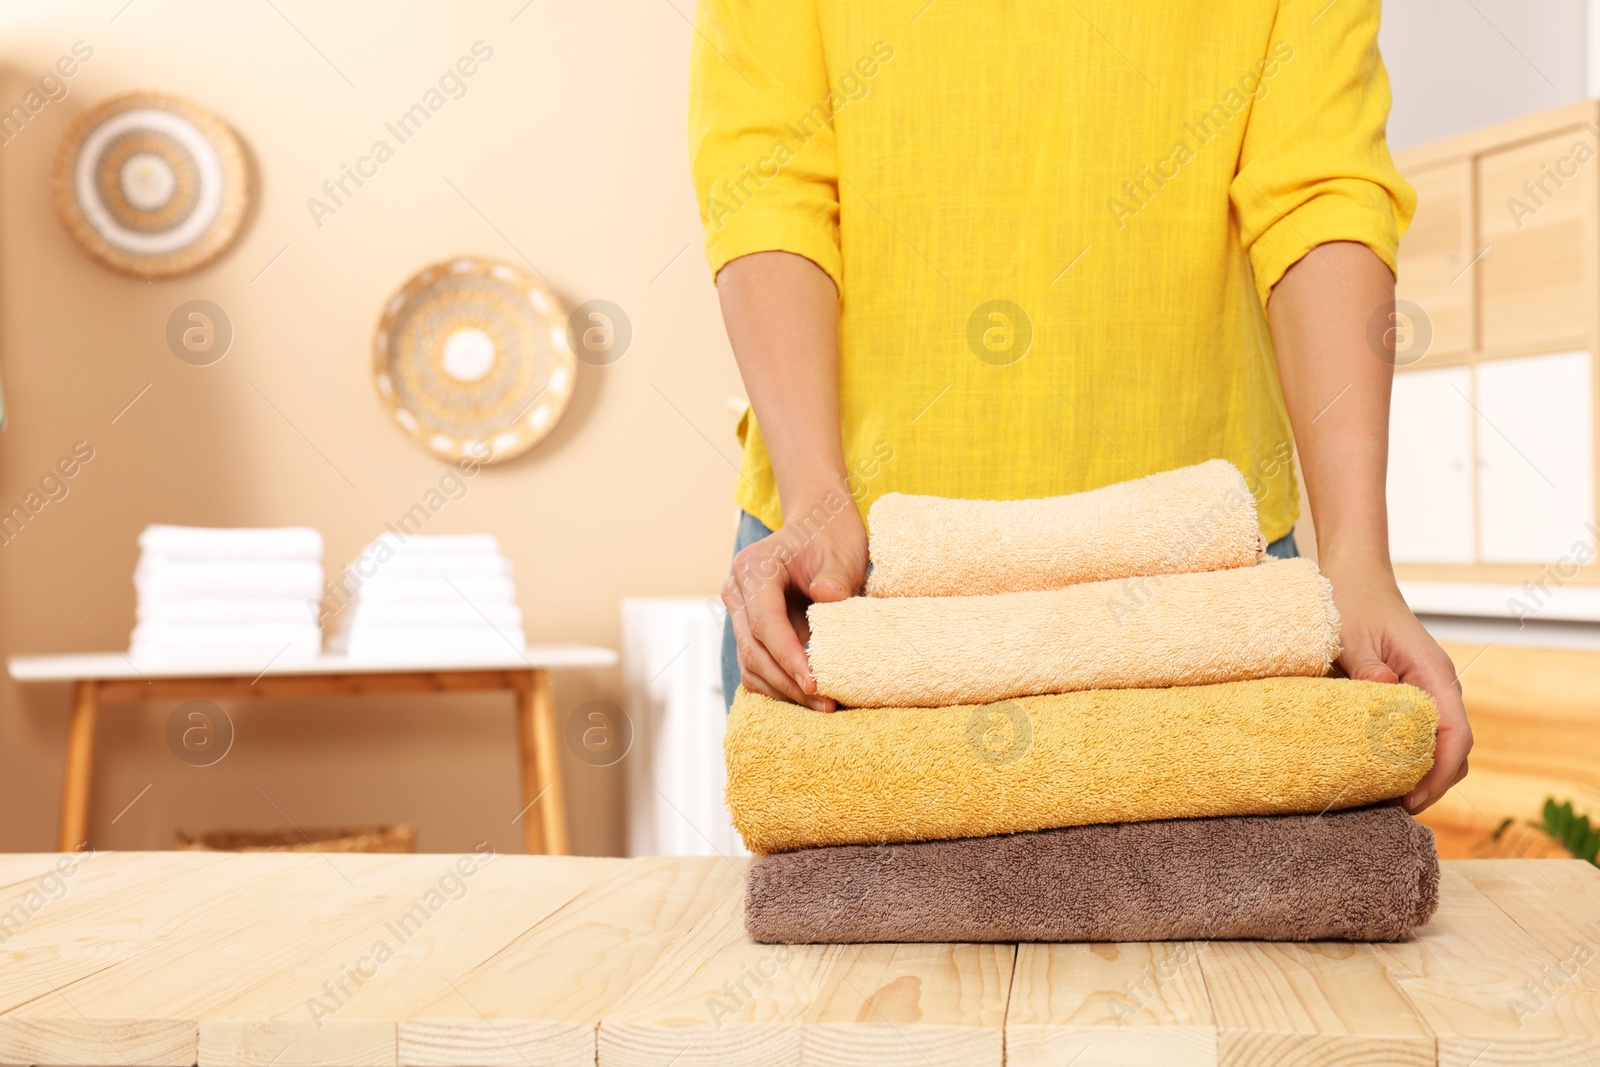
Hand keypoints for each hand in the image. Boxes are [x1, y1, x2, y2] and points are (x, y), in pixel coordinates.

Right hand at [722, 493, 867, 711]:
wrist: (819, 526)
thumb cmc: (831, 537)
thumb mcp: (841, 552)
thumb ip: (835, 576)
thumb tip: (828, 598)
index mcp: (753, 568)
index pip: (765, 623)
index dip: (789, 657)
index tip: (815, 682)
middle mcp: (737, 591)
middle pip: (754, 650)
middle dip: (789, 682)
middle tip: (826, 703)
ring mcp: (739, 613)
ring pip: (751, 665)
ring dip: (784, 691)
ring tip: (823, 705)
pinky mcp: (749, 630)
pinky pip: (757, 666)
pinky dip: (780, 685)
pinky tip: (809, 698)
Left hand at [1322, 555, 1471, 813]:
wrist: (1355, 575)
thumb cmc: (1351, 600)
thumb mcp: (1350, 633)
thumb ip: (1366, 665)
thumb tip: (1382, 690)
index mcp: (1431, 671)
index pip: (1455, 732)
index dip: (1439, 772)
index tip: (1412, 799)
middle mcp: (1439, 683)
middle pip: (1454, 747)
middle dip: (1432, 782)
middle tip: (1392, 809)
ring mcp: (1428, 688)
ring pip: (1441, 743)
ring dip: (1421, 772)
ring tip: (1386, 798)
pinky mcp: (1412, 691)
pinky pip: (1422, 731)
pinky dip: (1409, 755)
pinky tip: (1381, 771)